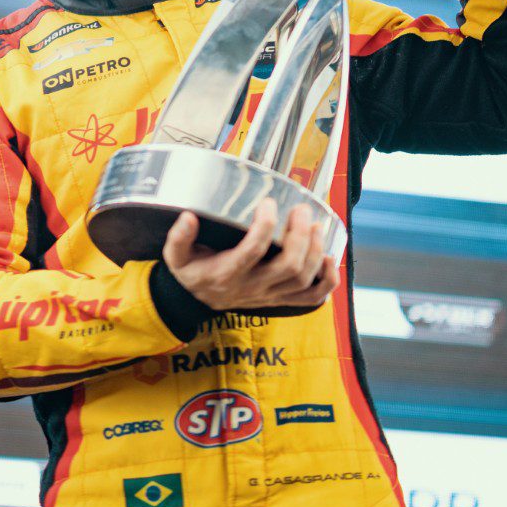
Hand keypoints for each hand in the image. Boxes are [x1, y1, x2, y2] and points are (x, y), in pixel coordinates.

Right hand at [160, 199, 338, 311]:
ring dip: (316, 252)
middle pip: (288, 266)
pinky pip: (311, 298)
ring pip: (303, 279)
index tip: (268, 203)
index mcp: (227, 273)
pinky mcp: (279, 299)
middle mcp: (252, 286)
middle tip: (301, 210)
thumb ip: (179, 238)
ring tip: (316, 226)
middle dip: (300, 235)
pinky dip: (327, 281)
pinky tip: (331, 260)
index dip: (265, 225)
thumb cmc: (191, 273)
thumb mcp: (175, 257)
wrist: (195, 303)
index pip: (252, 251)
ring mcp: (269, 295)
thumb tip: (188, 217)